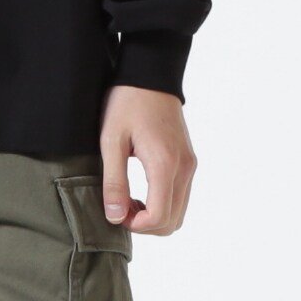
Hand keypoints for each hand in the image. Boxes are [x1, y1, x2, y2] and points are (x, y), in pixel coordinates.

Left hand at [99, 84, 196, 233]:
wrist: (150, 74)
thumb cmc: (127, 103)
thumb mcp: (111, 140)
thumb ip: (114, 181)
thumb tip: (115, 217)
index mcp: (165, 164)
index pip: (159, 218)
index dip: (135, 226)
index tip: (115, 213)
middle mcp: (184, 168)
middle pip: (172, 222)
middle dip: (144, 225)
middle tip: (119, 209)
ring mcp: (190, 165)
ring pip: (179, 213)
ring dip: (154, 217)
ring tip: (128, 200)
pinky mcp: (189, 161)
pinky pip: (181, 197)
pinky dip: (162, 205)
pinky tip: (140, 192)